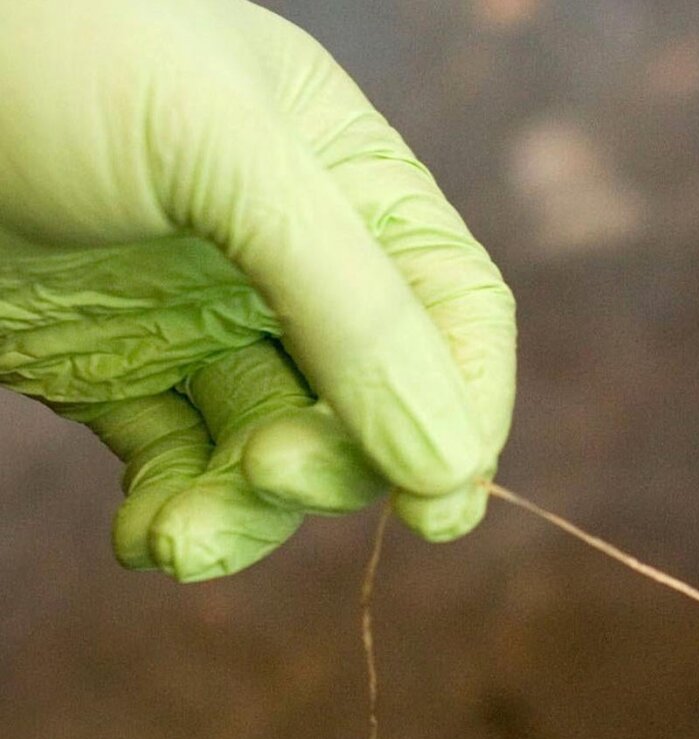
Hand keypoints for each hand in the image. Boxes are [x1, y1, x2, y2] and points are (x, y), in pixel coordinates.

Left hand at [0, 0, 514, 580]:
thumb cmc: (51, 56)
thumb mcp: (225, 158)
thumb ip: (349, 305)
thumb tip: (449, 466)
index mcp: (348, 179)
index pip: (455, 311)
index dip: (465, 409)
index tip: (438, 503)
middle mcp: (288, 256)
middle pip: (371, 399)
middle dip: (335, 460)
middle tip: (271, 473)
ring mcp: (198, 317)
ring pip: (271, 449)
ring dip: (245, 514)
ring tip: (181, 540)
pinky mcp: (110, 369)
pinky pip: (174, 464)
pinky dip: (174, 513)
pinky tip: (148, 538)